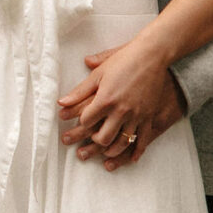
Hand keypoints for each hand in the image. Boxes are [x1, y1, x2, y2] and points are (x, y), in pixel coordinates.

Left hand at [58, 44, 185, 169]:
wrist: (152, 55)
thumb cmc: (123, 60)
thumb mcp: (99, 73)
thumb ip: (80, 91)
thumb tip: (61, 103)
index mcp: (106, 99)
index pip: (87, 121)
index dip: (81, 123)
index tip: (80, 122)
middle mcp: (121, 110)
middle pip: (103, 137)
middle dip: (94, 141)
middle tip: (90, 140)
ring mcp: (136, 115)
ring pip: (122, 142)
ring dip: (111, 150)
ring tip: (105, 151)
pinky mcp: (149, 116)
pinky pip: (143, 139)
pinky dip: (136, 151)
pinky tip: (131, 158)